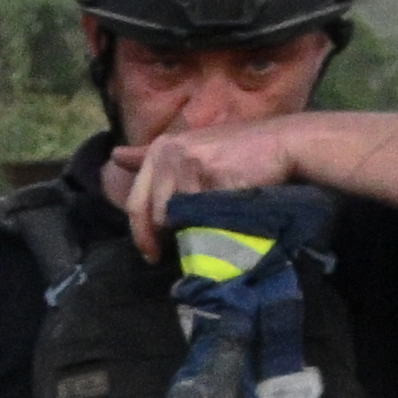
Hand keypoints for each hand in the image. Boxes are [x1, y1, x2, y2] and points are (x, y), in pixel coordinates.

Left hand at [104, 117, 328, 243]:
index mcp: (160, 148)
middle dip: (165, 238)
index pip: (136, 203)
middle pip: (155, 215)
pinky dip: (212, 223)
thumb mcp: (190, 147)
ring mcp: (188, 162)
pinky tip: (228, 215)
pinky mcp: (209, 173)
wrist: (282, 143)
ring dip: (191, 231)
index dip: (142, 233)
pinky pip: (200, 215)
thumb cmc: (237, 151)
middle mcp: (169, 152)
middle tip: (182, 252)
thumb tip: (115, 156)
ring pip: (176, 218)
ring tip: (212, 227)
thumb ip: (151, 155)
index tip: (152, 254)